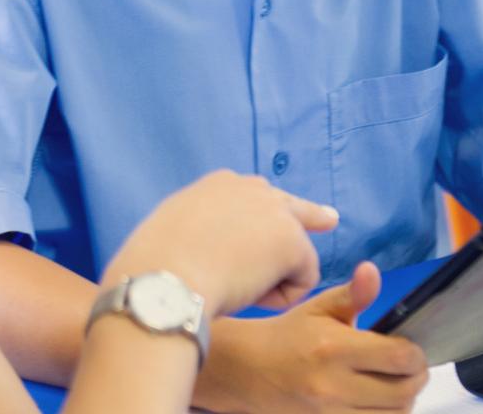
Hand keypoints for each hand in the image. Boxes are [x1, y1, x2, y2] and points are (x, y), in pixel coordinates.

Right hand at [103, 171, 335, 317]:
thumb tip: (198, 251)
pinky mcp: (292, 239)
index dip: (264, 216)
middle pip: (290, 205)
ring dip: (271, 280)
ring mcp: (274, 211)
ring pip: (291, 254)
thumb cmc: (152, 270)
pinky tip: (250, 297)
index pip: (253, 195)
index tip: (274, 220)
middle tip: (330, 218)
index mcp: (217, 186)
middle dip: (309, 215)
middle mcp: (250, 188)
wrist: (163, 280)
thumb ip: (195, 231)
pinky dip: (281, 297)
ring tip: (232, 291)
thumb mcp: (170, 233)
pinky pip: (302, 279)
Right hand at [207, 262, 428, 412]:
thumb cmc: (288, 335)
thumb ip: (353, 294)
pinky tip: (378, 400)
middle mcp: (333, 386)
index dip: (415, 354)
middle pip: (402, 394)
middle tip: (411, 367)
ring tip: (396, 383)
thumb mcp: (319, 307)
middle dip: (415, 379)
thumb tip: (371, 271)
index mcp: (334, 349)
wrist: (248, 370)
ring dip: (403, 401)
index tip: (411, 348)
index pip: (398, 358)